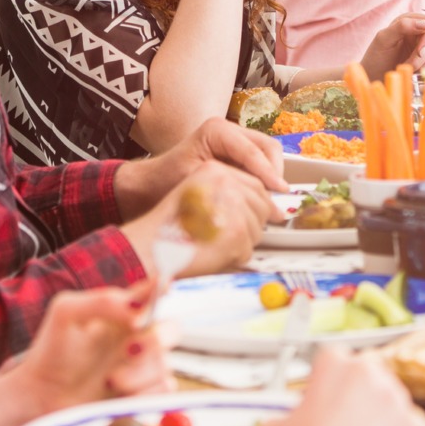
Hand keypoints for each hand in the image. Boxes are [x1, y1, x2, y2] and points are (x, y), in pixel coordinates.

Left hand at [11, 282, 176, 416]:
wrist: (40, 397)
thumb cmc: (52, 352)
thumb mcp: (66, 312)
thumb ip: (102, 301)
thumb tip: (138, 309)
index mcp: (125, 313)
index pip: (156, 292)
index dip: (164, 289)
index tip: (160, 293)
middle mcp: (139, 337)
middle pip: (172, 329)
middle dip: (157, 338)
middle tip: (129, 349)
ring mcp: (142, 368)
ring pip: (164, 364)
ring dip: (140, 373)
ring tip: (110, 381)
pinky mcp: (142, 395)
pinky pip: (163, 393)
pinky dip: (144, 394)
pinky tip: (120, 395)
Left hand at [115, 118, 284, 219]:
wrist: (148, 187)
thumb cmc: (165, 184)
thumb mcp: (196, 183)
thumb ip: (231, 188)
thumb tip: (264, 202)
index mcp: (217, 130)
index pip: (252, 150)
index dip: (268, 172)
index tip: (280, 191)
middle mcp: (229, 130)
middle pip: (267, 148)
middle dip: (275, 172)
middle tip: (277, 198)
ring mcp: (236, 141)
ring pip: (268, 156)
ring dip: (272, 178)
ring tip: (270, 201)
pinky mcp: (238, 155)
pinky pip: (260, 165)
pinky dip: (264, 181)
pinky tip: (261, 199)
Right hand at [121, 161, 276, 279]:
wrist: (146, 246)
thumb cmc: (168, 226)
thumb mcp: (198, 195)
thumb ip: (232, 194)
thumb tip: (278, 212)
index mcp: (214, 169)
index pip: (254, 182)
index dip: (261, 200)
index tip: (268, 213)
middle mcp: (224, 181)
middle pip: (262, 202)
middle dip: (255, 220)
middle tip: (233, 232)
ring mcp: (232, 205)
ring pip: (258, 225)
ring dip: (243, 240)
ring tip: (216, 242)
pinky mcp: (235, 230)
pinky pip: (248, 246)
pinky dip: (234, 255)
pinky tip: (213, 253)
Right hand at [260, 347, 424, 425]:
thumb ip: (292, 413)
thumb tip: (290, 422)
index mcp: (336, 363)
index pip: (345, 362)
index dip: (339, 386)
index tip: (337, 402)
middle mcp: (370, 374)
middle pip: (376, 380)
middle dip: (366, 401)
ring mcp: (396, 401)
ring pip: (398, 405)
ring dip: (385, 422)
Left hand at [360, 13, 424, 78]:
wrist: (372, 78)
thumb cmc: (375, 57)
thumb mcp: (384, 39)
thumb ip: (402, 26)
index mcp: (409, 21)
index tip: (420, 52)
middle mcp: (418, 32)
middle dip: (423, 55)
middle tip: (411, 65)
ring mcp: (423, 48)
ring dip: (421, 65)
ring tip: (405, 69)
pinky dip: (423, 72)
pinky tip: (411, 74)